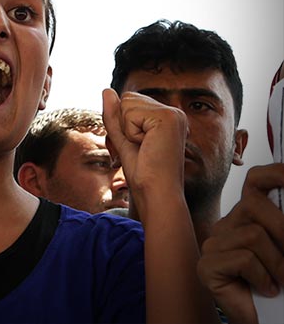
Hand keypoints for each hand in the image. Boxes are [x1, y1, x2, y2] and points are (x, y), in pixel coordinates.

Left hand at [102, 89, 186, 209]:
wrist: (156, 192)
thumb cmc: (142, 171)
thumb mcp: (123, 138)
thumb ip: (115, 114)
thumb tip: (107, 90)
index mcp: (167, 116)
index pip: (129, 101)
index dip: (124, 125)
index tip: (140, 146)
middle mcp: (174, 112)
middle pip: (127, 98)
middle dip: (124, 124)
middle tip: (141, 147)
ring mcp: (173, 113)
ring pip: (127, 103)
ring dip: (128, 128)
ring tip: (145, 147)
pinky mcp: (168, 117)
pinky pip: (130, 113)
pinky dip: (131, 132)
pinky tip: (147, 146)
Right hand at [198, 164, 283, 323]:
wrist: (266, 319)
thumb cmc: (281, 287)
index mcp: (247, 216)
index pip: (255, 181)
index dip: (275, 174)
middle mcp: (227, 225)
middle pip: (255, 206)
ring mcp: (214, 244)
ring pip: (254, 234)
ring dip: (278, 264)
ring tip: (278, 282)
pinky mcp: (206, 266)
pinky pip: (244, 258)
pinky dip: (264, 278)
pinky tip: (265, 289)